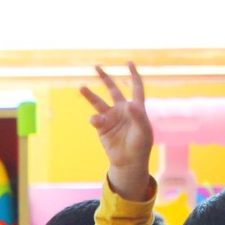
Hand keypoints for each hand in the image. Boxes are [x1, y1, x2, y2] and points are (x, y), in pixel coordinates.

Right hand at [79, 63, 153, 179]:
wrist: (128, 161)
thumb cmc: (140, 145)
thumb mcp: (143, 131)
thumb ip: (138, 116)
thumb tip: (129, 104)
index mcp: (136, 107)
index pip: (136, 87)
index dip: (134, 75)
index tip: (129, 64)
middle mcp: (122, 109)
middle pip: (113, 89)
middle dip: (105, 78)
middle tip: (96, 67)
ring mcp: (111, 118)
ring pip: (98, 102)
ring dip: (89, 95)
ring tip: (81, 87)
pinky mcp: (102, 127)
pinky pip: (95, 119)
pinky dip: (95, 119)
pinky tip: (97, 122)